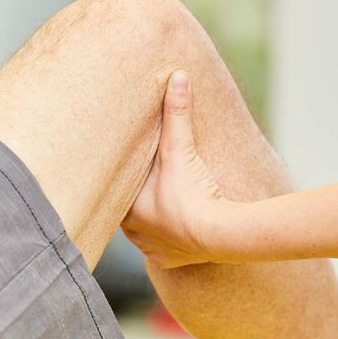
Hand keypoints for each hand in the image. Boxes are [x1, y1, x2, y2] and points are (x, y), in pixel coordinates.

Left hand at [122, 70, 240, 268]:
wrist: (220, 235)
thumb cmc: (192, 193)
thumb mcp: (181, 150)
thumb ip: (177, 115)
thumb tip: (177, 76)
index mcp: (127, 211)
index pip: (117, 194)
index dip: (125, 181)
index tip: (129, 170)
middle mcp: (133, 235)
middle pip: (129, 214)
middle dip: (138, 200)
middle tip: (148, 187)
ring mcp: (150, 250)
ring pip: (144, 233)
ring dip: (152, 220)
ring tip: (163, 206)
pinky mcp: (168, 261)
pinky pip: (163, 250)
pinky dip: (168, 240)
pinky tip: (176, 230)